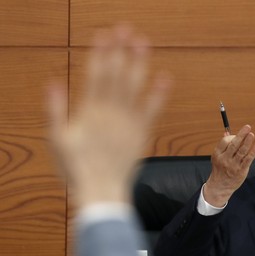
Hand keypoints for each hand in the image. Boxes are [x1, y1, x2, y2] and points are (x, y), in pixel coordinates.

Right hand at [47, 25, 169, 207]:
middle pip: (116, 74)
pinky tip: (165, 78)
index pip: (95, 74)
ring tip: (143, 43)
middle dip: (121, 50)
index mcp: (89, 110)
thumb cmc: (76, 166)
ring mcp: (128, 122)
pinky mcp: (142, 133)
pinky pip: (152, 110)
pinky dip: (159, 94)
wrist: (102, 189)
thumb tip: (52, 83)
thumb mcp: (57, 138)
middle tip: (126, 29)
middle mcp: (110, 112)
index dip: (101, 52)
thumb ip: (54, 110)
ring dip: (140, 63)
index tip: (105, 34)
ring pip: (135, 87)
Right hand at [203, 125, 254, 205]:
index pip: (225, 141)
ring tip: (251, 135)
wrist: (220, 186)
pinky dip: (252, 153)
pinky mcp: (241, 170)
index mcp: (218, 154)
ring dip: (247, 142)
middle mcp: (225, 159)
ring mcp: (233, 165)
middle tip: (247, 127)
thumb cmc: (220, 169)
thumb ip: (223, 145)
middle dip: (241, 135)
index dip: (233, 136)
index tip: (240, 133)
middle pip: (234, 144)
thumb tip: (227, 132)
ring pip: (241, 151)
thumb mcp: (218, 157)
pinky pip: (247, 160)